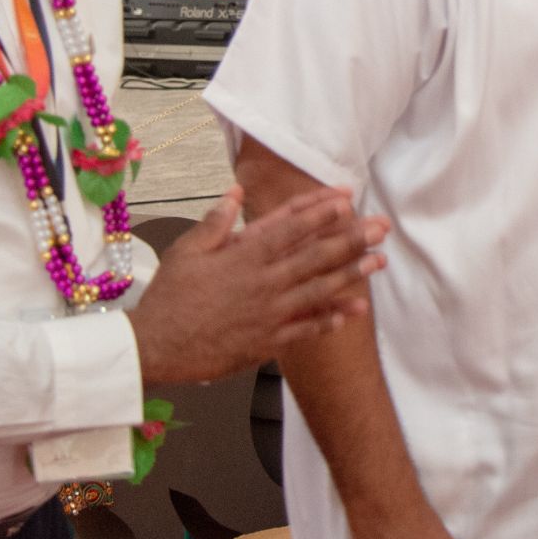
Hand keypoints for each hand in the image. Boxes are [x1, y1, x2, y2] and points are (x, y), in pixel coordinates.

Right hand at [129, 184, 387, 384]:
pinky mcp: (267, 341)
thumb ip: (215, 221)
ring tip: (379, 262)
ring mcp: (268, 312)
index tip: (347, 198)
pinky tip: (354, 311)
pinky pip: (306, 330)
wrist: (156, 346)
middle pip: (315, 255)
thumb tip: (236, 192)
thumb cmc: (169, 296)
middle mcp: (263, 281)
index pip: (291, 226)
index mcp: (243, 254)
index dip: (321, 210)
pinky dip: (331, 320)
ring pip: (318, 289)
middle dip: (351, 239)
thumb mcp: (186, 250)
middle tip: (381, 227)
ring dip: (351, 275)